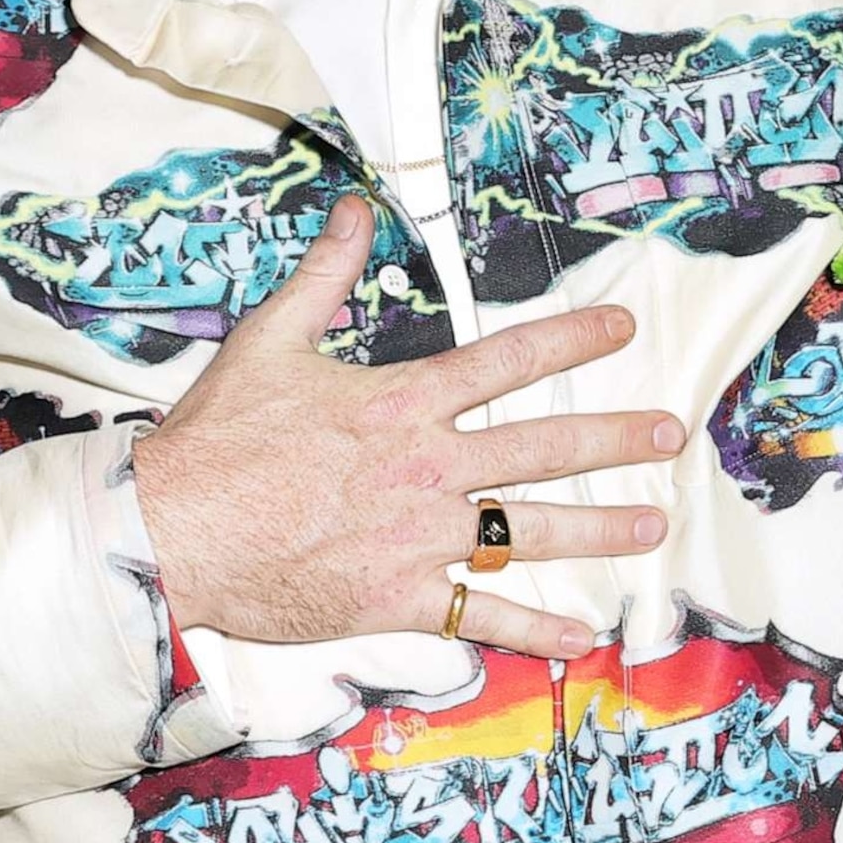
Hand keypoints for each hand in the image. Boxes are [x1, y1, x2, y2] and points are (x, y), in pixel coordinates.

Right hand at [130, 197, 682, 655]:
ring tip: (652, 525)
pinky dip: (534, 627)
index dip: (572, 338)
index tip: (622, 325)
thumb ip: (323, 276)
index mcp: (403, 402)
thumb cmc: (216, 438)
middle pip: (542, 447)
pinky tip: (582, 631)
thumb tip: (353, 211)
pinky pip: (481, 614)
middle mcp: (426, 468)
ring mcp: (418, 537)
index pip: (508, 360)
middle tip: (672, 434)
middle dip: (615, 438)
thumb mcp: (268, 339)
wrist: (171, 531)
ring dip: (599, 528)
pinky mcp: (396, 597)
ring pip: (529, 530)